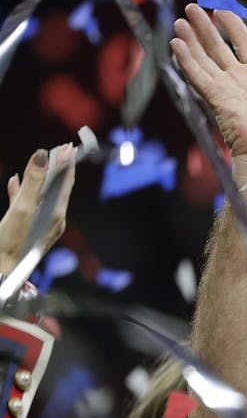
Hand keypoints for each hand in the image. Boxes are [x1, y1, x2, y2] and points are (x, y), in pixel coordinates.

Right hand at [0, 144, 76, 274]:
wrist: (1, 270)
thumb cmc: (11, 241)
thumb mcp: (22, 208)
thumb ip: (33, 182)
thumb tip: (42, 155)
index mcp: (56, 216)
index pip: (66, 184)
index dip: (67, 164)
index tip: (69, 147)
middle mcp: (52, 221)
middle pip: (57, 189)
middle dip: (57, 168)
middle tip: (61, 149)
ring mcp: (39, 225)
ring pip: (41, 195)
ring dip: (39, 177)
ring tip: (40, 160)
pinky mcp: (26, 228)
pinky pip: (26, 205)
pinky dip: (22, 191)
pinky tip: (14, 181)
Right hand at [171, 6, 246, 168]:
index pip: (244, 43)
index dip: (233, 27)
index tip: (221, 11)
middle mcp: (242, 79)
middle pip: (218, 47)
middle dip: (205, 28)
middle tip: (192, 8)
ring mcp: (227, 88)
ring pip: (204, 58)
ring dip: (191, 40)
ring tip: (180, 22)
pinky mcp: (216, 98)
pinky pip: (197, 75)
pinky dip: (186, 60)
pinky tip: (176, 44)